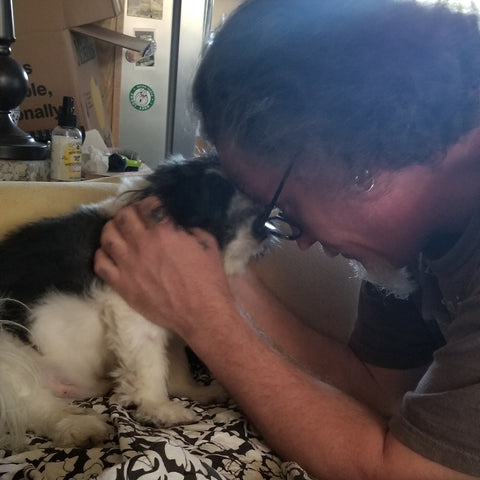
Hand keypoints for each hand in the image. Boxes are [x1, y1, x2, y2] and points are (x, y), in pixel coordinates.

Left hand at [94, 197, 234, 336]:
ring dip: (114, 229)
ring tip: (122, 233)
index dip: (151, 203)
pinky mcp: (121, 284)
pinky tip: (113, 254)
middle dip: (131, 212)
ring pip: (107, 235)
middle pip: (123, 215)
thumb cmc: (208, 278)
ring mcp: (128, 264)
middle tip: (138, 219)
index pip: (147, 204)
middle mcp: (142, 243)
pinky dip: (103, 254)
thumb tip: (177, 220)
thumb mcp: (207, 242)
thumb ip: (189, 226)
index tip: (155, 207)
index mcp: (164, 231)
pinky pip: (100, 263)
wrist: (202, 313)